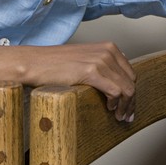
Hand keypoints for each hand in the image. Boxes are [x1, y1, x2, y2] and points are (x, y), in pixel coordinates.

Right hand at [0, 42, 136, 121]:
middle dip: (131, 101)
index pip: (130, 73)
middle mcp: (108, 51)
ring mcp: (100, 60)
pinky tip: (110, 109)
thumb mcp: (85, 60)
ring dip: (125, 105)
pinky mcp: (91, 71)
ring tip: (119, 116)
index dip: (131, 91)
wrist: (34, 63)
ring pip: (125, 88)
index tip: (129, 105)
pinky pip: (115, 91)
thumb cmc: (56, 65)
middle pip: (130, 81)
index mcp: (109, 48)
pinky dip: (116, 103)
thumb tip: (115, 82)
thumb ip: (102, 66)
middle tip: (126, 115)